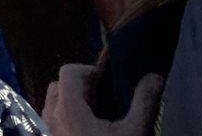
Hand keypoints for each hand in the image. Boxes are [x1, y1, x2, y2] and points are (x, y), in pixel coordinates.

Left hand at [42, 65, 161, 135]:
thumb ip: (144, 102)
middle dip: (79, 86)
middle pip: (58, 85)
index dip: (88, 70)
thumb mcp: (135, 133)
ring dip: (70, 101)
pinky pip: (50, 121)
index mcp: (68, 109)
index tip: (106, 81)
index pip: (68, 72)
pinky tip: (86, 131)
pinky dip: (65, 117)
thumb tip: (154, 77)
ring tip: (96, 114)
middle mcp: (51, 117)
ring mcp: (46, 131)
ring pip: (52, 103)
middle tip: (103, 97)